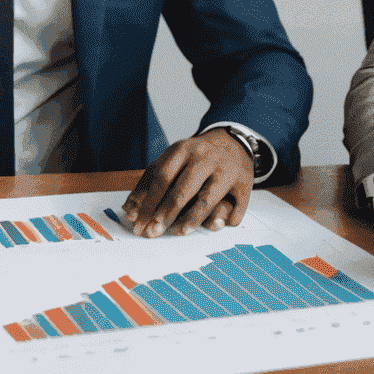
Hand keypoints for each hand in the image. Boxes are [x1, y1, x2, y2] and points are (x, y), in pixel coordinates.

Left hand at [121, 129, 253, 237]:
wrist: (233, 141)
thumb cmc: (195, 157)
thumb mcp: (172, 160)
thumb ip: (149, 182)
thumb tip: (129, 210)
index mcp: (182, 149)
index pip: (161, 177)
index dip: (148, 201)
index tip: (137, 222)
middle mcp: (204, 158)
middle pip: (182, 189)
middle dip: (165, 213)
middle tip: (152, 232)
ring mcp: (226, 170)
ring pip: (208, 200)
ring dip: (192, 220)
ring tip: (178, 232)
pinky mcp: (244, 183)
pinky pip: (236, 207)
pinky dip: (225, 220)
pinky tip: (215, 225)